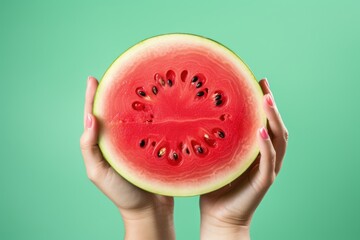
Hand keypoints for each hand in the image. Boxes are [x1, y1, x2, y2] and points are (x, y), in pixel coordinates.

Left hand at [80, 76, 174, 239]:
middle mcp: (119, 140)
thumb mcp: (98, 173)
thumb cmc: (122, 194)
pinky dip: (152, 114)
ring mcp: (136, 142)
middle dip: (113, 93)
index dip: (93, 98)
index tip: (94, 79)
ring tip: (136, 83)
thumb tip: (89, 118)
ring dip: (134, 101)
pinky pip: (151, 127)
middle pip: (114, 112)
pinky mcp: (153, 145)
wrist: (150, 210)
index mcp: (103, 144)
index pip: (95, 116)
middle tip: (116, 74)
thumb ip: (90, 147)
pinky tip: (157, 103)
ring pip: (134, 117)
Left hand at [199, 78, 287, 239]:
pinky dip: (266, 145)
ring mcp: (267, 168)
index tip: (255, 80)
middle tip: (263, 82)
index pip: (262, 120)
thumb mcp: (215, 156)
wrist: (219, 217)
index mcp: (254, 149)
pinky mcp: (264, 181)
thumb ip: (216, 139)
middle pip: (274, 125)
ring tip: (266, 98)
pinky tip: (260, 130)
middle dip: (270, 103)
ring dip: (273, 118)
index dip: (261, 101)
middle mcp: (264, 156)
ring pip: (278, 139)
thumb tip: (197, 114)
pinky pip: (269, 161)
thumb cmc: (214, 186)